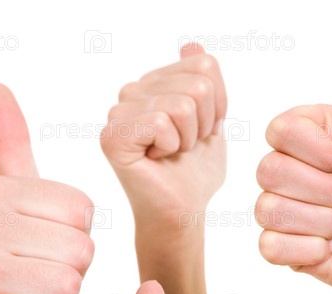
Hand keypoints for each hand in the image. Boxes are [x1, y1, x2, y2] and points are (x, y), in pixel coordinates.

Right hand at [100, 44, 226, 227]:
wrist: (183, 211)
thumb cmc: (195, 173)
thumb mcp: (212, 122)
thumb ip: (205, 83)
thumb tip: (192, 45)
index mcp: (154, 84)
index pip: (203, 65)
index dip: (218, 104)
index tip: (202, 131)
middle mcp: (132, 92)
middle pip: (197, 83)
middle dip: (205, 122)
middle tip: (186, 146)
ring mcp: (119, 112)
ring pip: (182, 104)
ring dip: (189, 137)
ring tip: (172, 153)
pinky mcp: (113, 136)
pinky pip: (161, 121)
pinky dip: (171, 146)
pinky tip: (157, 159)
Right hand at [256, 11, 331, 293]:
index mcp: (328, 138)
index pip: (280, 128)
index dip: (316, 150)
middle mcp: (308, 173)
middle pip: (267, 168)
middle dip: (322, 189)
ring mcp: (300, 214)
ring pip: (266, 208)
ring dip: (320, 221)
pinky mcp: (297, 252)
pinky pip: (269, 247)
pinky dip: (307, 250)